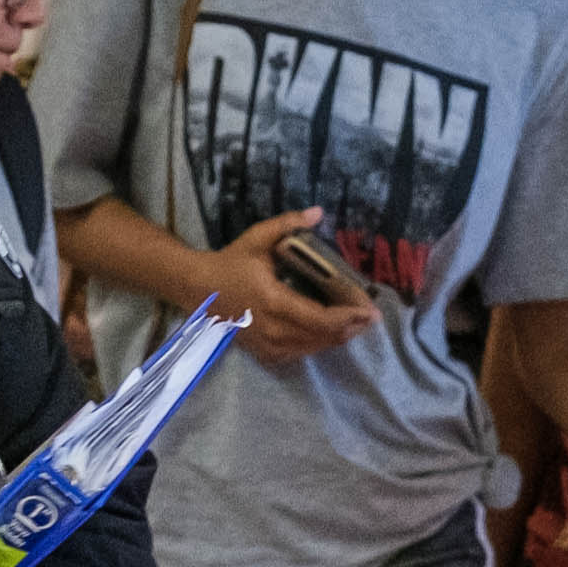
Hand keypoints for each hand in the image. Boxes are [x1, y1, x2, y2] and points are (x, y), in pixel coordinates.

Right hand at [215, 208, 378, 369]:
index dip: (349, 318)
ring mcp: (267, 344)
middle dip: (350, 329)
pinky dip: (316, 345)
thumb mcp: (257, 238)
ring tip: (356, 325)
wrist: (197, 288)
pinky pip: (297, 354)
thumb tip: (318, 212)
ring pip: (312, 348)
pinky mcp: (262, 352)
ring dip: (337, 338)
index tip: (370, 312)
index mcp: (273, 302)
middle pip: (322, 337)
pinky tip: (329, 336)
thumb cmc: (229, 263)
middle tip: (370, 318)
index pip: (320, 319)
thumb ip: (287, 224)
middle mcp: (272, 329)